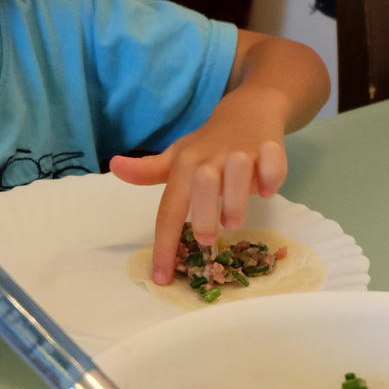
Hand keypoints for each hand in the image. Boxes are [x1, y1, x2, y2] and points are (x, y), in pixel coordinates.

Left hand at [109, 92, 289, 283]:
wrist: (248, 110)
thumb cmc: (209, 143)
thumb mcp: (178, 157)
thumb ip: (149, 171)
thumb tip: (114, 167)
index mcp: (185, 165)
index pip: (169, 208)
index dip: (164, 245)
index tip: (162, 278)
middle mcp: (211, 158)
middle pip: (202, 186)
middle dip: (203, 215)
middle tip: (206, 240)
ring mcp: (242, 151)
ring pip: (238, 172)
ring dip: (236, 200)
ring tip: (233, 221)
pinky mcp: (270, 147)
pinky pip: (273, 164)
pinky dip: (271, 178)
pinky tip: (266, 191)